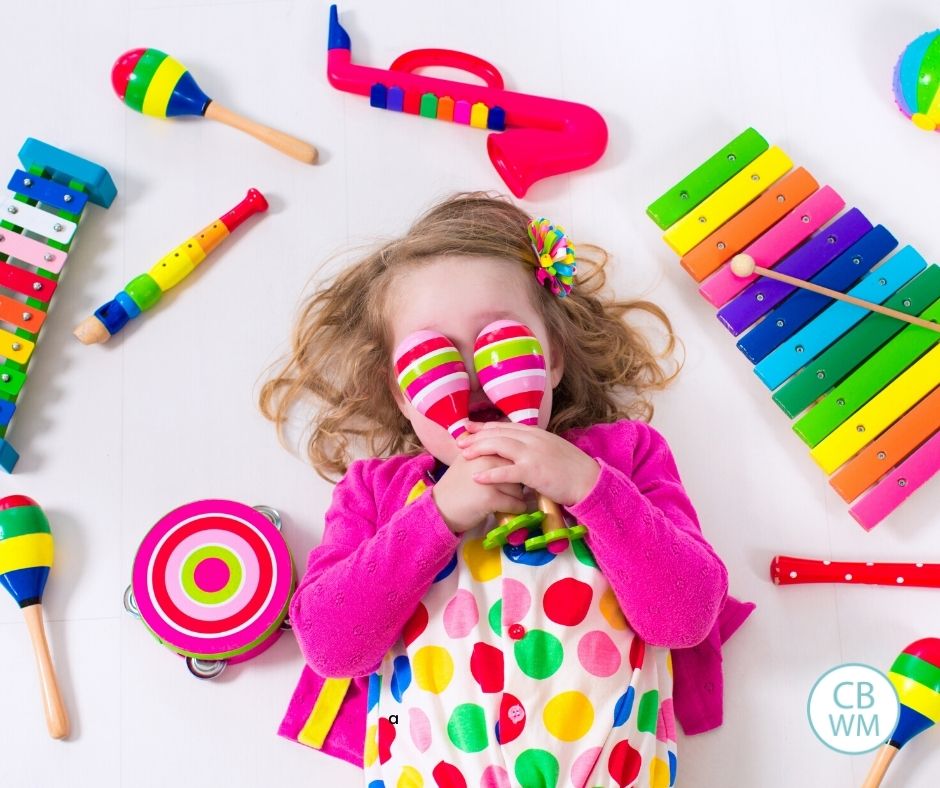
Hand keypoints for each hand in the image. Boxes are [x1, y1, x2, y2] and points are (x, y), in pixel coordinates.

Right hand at [431, 453, 526, 533]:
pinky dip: (517, 509)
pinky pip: (514, 503)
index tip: (514, 475)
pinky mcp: (490, 498)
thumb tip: (508, 447)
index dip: (514, 465)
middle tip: (515, 489)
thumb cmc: (455, 486)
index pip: (509, 453)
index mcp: (481, 449)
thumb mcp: (467, 461)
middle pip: (516, 469)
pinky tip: (513, 510)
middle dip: (518, 480)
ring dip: (518, 496)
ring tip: (510, 500)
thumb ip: (484, 451)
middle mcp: (485, 460)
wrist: (439, 509)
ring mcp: (488, 479)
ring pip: (518, 488)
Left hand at [456, 421, 599, 506]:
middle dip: (477, 436)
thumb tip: (521, 450)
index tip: (470, 428)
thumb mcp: (553, 451)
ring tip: (463, 454)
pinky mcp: (534, 472)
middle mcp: (533, 439)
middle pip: (499, 433)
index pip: (506, 426)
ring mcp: (533, 454)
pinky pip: (507, 471)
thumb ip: (536, 447)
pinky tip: (477, 476)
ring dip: (479, 449)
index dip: (486, 427)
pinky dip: (490, 473)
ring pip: (500, 446)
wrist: (590, 481)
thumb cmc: (572, 470)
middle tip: (460, 440)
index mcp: (538, 433)